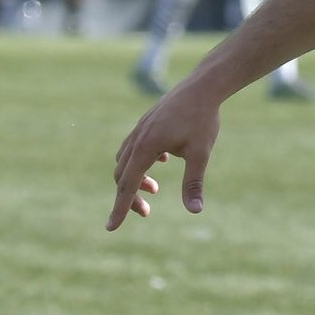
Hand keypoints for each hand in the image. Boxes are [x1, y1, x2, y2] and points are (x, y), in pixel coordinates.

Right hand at [110, 84, 222, 229]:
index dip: (119, 209)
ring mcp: (140, 129)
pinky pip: (133, 146)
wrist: (203, 87)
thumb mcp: (200, 154)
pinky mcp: (146, 123)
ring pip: (125, 160)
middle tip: (146, 212)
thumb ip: (193, 183)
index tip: (111, 228)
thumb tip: (194, 211)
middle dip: (129, 197)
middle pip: (122, 175)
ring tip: (155, 189)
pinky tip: (161, 160)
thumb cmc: (203, 120)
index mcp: (146, 148)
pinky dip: (140, 161)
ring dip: (134, 178)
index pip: (127, 186)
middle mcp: (137, 138)